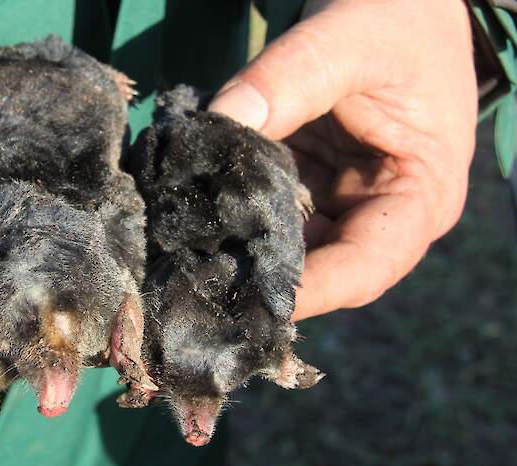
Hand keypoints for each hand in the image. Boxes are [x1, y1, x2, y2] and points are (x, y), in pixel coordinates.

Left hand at [208, 0, 476, 319]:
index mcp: (421, 196)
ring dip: (235, 240)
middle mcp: (380, 211)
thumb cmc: (397, 16)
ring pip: (283, 241)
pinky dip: (230, 204)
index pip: (365, 267)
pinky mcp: (307, 180)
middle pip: (317, 266)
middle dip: (256, 271)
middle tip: (193, 276)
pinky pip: (264, 204)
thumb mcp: (346, 43)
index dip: (308, 292)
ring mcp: (340, 198)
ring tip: (182, 245)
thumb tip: (219, 123)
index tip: (246, 300)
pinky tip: (189, 206)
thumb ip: (286, 81)